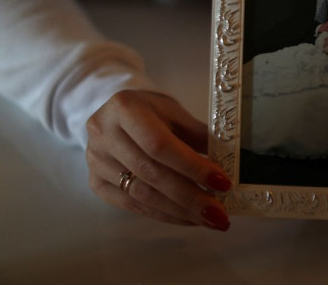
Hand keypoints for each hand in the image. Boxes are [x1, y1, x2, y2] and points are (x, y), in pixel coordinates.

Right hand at [86, 90, 231, 230]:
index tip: (223, 183)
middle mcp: (104, 134)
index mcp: (124, 108)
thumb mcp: (176, 113)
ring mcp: (96, 161)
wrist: (118, 114)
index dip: (192, 166)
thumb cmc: (153, 112)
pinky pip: (133, 205)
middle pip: (151, 173)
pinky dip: (165, 215)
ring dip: (181, 211)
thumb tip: (231, 159)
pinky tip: (189, 219)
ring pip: (142, 194)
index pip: (160, 144)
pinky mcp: (96, 183)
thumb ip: (199, 135)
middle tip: (220, 214)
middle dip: (191, 197)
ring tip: (210, 219)